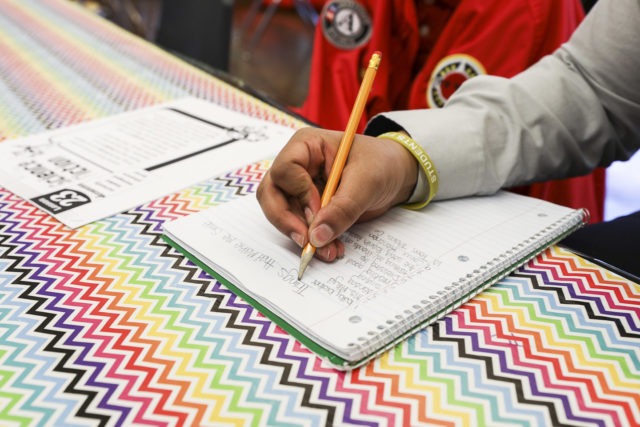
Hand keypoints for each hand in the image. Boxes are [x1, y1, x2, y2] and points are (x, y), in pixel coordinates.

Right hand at [256, 127, 417, 261]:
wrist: (396, 176)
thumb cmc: (381, 164)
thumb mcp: (366, 183)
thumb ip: (342, 208)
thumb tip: (317, 237)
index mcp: (306, 146)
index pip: (285, 170)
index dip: (299, 194)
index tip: (319, 213)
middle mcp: (297, 165)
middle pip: (271, 194)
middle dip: (287, 221)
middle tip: (307, 242)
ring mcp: (299, 187)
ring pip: (282, 214)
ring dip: (302, 236)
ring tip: (328, 251)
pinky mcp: (307, 207)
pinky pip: (299, 226)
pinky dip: (313, 240)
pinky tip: (331, 248)